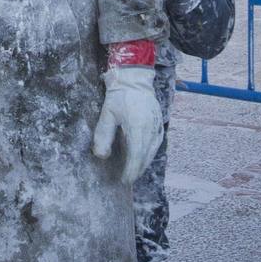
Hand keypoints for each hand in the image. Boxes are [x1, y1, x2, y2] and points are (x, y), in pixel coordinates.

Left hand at [93, 67, 163, 182]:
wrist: (135, 80)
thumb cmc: (119, 96)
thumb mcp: (107, 114)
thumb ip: (103, 135)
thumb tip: (101, 156)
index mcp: (138, 127)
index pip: (136, 155)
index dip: (130, 170)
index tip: (124, 180)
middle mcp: (151, 129)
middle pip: (145, 156)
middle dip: (136, 170)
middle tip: (126, 180)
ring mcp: (157, 127)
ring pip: (152, 152)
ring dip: (143, 163)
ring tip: (133, 172)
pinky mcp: (159, 125)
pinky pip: (156, 144)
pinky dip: (148, 154)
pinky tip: (141, 158)